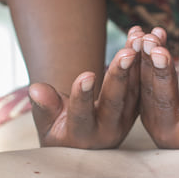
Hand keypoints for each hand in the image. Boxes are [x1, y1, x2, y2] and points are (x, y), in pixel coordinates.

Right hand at [29, 26, 143, 148]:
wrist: (81, 141)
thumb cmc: (57, 130)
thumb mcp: (46, 124)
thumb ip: (44, 107)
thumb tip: (36, 90)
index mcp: (83, 136)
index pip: (82, 115)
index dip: (83, 96)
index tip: (87, 76)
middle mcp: (109, 130)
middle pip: (115, 101)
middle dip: (120, 76)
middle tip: (127, 53)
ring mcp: (125, 119)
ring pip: (133, 89)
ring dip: (136, 62)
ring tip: (136, 38)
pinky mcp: (135, 106)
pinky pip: (141, 81)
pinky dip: (141, 59)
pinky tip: (139, 35)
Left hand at [139, 33, 178, 147]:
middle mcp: (166, 129)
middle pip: (164, 101)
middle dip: (161, 74)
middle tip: (158, 52)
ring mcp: (150, 115)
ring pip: (147, 86)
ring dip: (147, 60)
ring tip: (150, 38)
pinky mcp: (141, 100)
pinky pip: (138, 75)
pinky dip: (140, 54)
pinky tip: (142, 33)